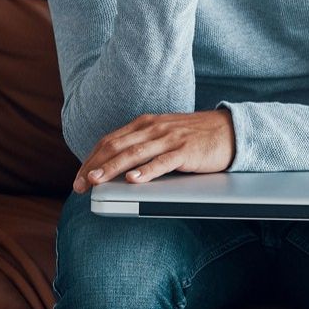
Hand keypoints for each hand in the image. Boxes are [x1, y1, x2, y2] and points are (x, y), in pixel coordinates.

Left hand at [73, 110, 235, 192]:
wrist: (229, 130)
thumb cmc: (194, 137)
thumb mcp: (163, 135)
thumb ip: (142, 145)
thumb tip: (115, 167)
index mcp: (145, 123)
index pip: (110, 140)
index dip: (91, 158)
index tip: (79, 177)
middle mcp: (153, 128)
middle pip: (116, 146)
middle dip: (94, 166)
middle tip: (80, 185)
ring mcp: (169, 138)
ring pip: (134, 154)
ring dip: (112, 168)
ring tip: (96, 181)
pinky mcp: (186, 151)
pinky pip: (163, 162)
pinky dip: (146, 171)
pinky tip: (134, 180)